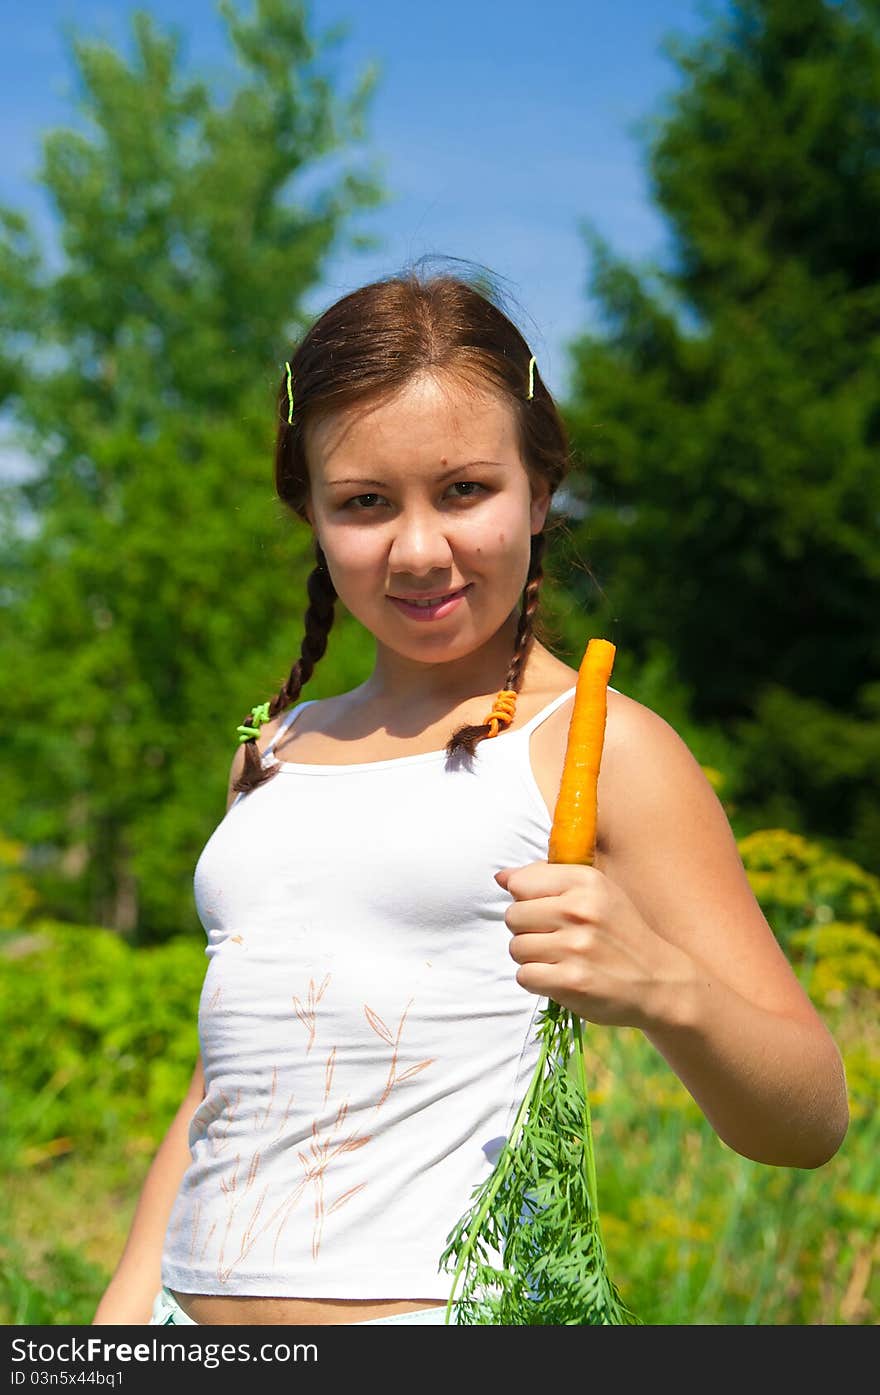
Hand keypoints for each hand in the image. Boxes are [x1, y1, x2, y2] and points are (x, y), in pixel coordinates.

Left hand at [494, 859, 695, 1029]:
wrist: (659, 981)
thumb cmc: (620, 934)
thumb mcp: (596, 893)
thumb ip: (547, 880)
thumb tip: (501, 877)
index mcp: (586, 881)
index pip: (520, 883)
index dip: (526, 900)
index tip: (547, 912)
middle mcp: (580, 910)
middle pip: (513, 916)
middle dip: (526, 931)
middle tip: (553, 940)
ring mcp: (576, 947)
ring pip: (516, 948)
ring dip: (531, 958)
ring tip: (559, 959)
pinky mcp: (572, 981)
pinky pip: (525, 976)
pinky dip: (537, 980)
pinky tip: (560, 977)